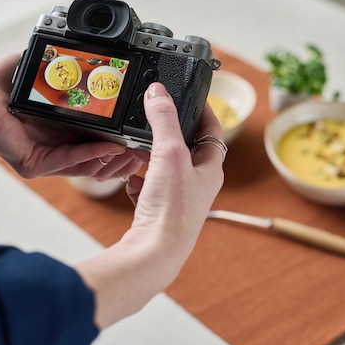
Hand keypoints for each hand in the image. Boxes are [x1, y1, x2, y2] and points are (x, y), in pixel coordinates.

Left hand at [0, 54, 141, 178]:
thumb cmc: (10, 79)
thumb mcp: (55, 79)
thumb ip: (81, 82)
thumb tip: (110, 74)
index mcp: (61, 131)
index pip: (96, 144)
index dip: (120, 145)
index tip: (141, 141)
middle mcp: (54, 148)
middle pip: (95, 161)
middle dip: (121, 159)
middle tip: (143, 152)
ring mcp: (44, 159)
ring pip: (84, 166)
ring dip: (110, 160)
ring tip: (132, 152)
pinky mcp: (32, 165)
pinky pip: (66, 162)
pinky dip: (89, 155)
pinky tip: (108, 148)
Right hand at [125, 82, 224, 256]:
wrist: (154, 253)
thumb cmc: (172, 208)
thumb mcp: (169, 153)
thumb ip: (163, 119)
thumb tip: (158, 92)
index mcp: (211, 170)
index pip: (213, 132)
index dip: (204, 111)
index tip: (193, 96)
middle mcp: (199, 186)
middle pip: (187, 150)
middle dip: (169, 135)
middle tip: (154, 120)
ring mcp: (179, 201)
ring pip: (166, 170)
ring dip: (151, 158)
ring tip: (137, 148)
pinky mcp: (161, 214)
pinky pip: (150, 191)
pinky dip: (140, 182)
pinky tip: (131, 181)